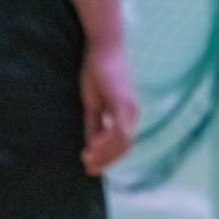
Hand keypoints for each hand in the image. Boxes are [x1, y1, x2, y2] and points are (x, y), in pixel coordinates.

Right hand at [80, 42, 137, 174]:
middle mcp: (132, 114)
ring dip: (104, 154)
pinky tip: (92, 146)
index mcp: (126, 115)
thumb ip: (94, 124)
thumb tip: (90, 145)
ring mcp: (130, 109)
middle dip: (106, 160)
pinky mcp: (123, 102)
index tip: (91, 168)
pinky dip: (106, 141)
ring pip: (122, 141)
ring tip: (87, 159)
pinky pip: (119, 129)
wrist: (103, 48)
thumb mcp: (93, 104)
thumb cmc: (97, 72)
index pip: (122, 144)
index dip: (107, 158)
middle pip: (124, 147)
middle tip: (89, 170)